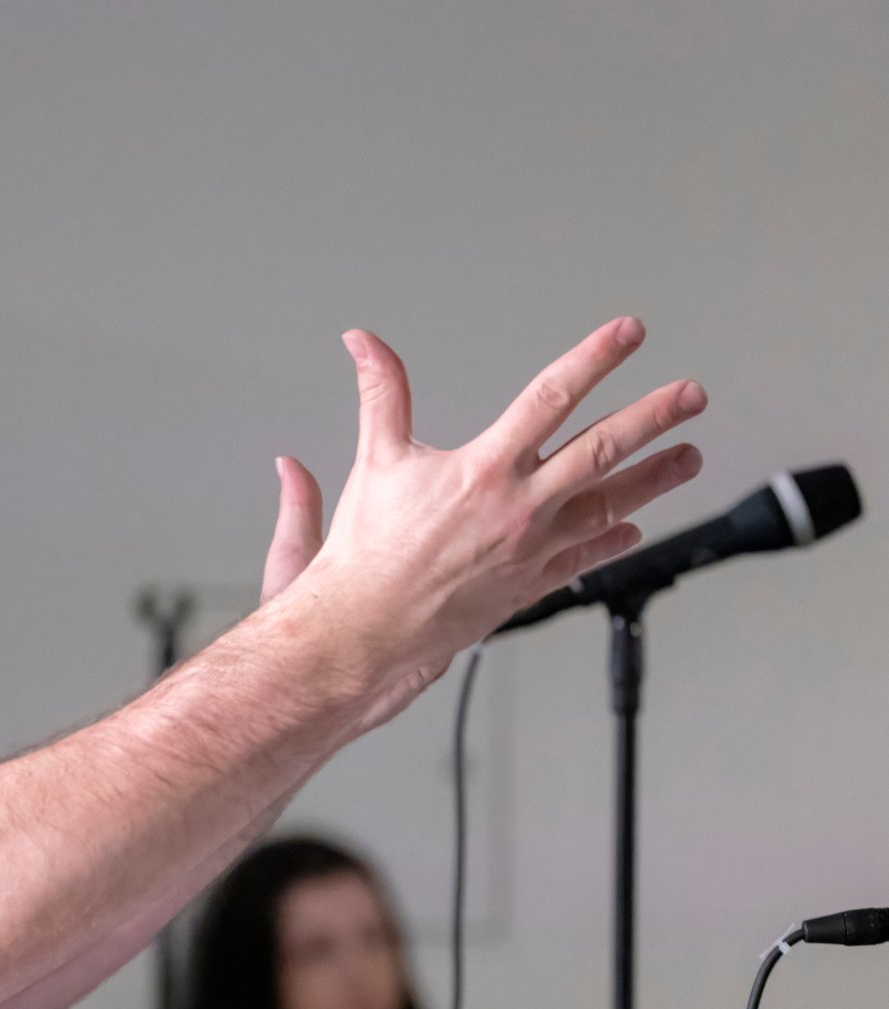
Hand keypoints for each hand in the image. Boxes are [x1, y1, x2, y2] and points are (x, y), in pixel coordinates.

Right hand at [267, 316, 704, 692]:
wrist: (370, 627)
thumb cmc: (369, 551)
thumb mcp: (375, 459)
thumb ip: (381, 394)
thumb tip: (365, 344)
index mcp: (485, 469)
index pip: (551, 398)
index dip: (594, 359)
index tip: (628, 334)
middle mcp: (520, 506)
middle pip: (602, 449)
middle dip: (654, 417)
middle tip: (691, 395)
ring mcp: (532, 548)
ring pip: (610, 505)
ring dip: (655, 479)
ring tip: (689, 458)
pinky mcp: (530, 583)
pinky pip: (585, 558)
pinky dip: (614, 541)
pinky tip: (631, 528)